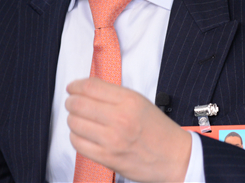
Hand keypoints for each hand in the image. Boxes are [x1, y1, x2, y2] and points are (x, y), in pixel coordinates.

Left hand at [65, 78, 191, 182]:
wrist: (174, 156)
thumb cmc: (158, 130)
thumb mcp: (140, 102)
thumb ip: (115, 95)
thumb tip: (87, 89)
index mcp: (129, 101)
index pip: (91, 87)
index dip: (76, 86)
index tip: (72, 88)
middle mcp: (120, 118)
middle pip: (79, 104)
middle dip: (71, 102)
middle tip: (72, 103)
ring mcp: (112, 139)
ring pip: (75, 123)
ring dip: (72, 119)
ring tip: (78, 119)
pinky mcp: (107, 158)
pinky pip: (78, 143)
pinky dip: (75, 137)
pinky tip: (82, 135)